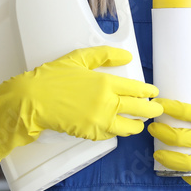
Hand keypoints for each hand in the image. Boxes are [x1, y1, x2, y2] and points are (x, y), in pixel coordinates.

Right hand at [0, 46, 161, 165]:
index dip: (148, 91)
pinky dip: (118, 131)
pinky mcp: (90, 134)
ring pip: (128, 127)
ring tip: (141, 122)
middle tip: (158, 109)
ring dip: (137, 124)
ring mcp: (99, 121)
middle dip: (151, 110)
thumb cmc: (53, 77)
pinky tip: (120, 127)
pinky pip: (111, 134)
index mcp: (105, 82)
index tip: (154, 92)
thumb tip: (127, 57)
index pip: (136, 88)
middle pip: (138, 109)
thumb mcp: (79, 58)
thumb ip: (105, 55)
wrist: (32, 100)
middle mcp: (107, 103)